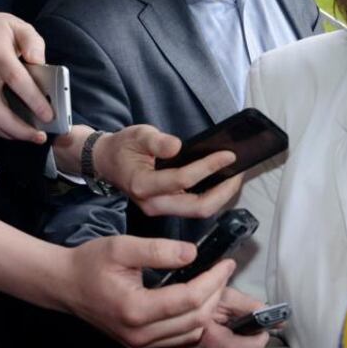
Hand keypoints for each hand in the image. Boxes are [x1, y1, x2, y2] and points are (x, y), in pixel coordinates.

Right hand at [0, 0, 50, 142]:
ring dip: (6, 133)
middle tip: (39, 136)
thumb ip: (34, 43)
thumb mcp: (19, 26)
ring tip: (27, 137)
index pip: (16, 81)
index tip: (49, 115)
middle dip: (19, 129)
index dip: (33, 101)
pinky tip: (8, 130)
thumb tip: (41, 64)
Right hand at [59, 235, 235, 347]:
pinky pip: (180, 338)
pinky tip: (199, 298)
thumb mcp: (121, 246)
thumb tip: (192, 254)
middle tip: (223, 270)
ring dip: (209, 308)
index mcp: (135, 309)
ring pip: (191, 332)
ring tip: (214, 282)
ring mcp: (140, 342)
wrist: (64, 284)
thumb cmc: (90, 263)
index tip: (226, 262)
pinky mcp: (141, 343)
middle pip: (196, 319)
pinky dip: (196, 320)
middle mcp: (139, 333)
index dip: (214, 280)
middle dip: (216, 293)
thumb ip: (158, 250)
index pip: (190, 299)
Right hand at [91, 124, 238, 216]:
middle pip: (197, 207)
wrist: (108, 162)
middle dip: (224, 191)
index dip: (208, 167)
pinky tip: (223, 181)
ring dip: (222, 196)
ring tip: (235, 176)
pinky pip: (195, 207)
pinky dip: (213, 196)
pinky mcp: (167, 207)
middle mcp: (152, 203)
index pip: (182, 180)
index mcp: (142, 184)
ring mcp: (160, 208)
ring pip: (199, 211)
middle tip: (239, 172)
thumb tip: (176, 146)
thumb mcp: (137, 135)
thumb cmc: (124, 147)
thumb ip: (155, 141)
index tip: (228, 155)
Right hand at [171, 288, 269, 347]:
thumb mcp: (224, 295)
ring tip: (242, 340)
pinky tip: (230, 347)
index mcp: (199, 331)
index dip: (254, 343)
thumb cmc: (199, 297)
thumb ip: (250, 307)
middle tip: (256, 336)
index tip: (263, 333)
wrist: (172, 306)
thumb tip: (277, 320)